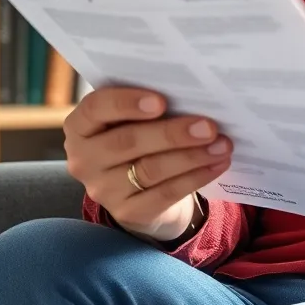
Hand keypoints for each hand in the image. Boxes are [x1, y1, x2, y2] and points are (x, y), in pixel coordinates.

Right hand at [63, 87, 231, 242]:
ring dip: (192, 156)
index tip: (161, 101)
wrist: (141, 185)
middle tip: (209, 126)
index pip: (95, 108)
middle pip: (128, 142)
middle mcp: (84, 159)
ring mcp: (103, 189)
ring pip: (150, 169)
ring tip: (222, 144)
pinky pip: (165, 194)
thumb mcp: (134, 117)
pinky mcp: (127, 212)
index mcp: (81, 125)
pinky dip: (195, 177)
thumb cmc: (141, 133)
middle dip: (172, 133)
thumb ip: (150, 102)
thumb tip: (193, 91)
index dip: (126, 103)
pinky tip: (218, 164)